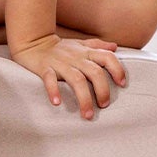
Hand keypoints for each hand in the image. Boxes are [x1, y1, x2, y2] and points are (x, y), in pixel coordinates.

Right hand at [8, 34, 126, 119]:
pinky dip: (53, 90)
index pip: (107, 57)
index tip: (122, 84)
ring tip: (88, 115)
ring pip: (76, 79)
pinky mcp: (45, 68)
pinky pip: (49, 79)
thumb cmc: (61, 47)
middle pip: (95, 72)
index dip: (117, 69)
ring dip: (84, 98)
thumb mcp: (81, 43)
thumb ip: (98, 46)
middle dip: (102, 90)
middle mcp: (76, 57)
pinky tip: (57, 103)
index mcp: (86, 52)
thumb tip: (115, 47)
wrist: (34, 42)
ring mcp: (61, 63)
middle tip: (104, 105)